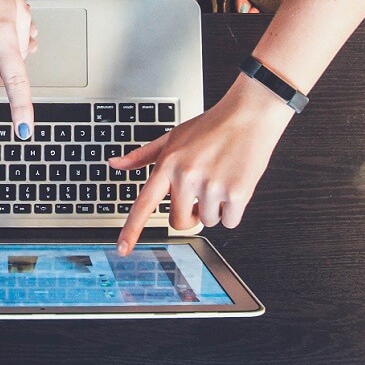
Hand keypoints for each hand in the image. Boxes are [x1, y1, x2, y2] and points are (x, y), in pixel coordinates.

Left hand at [110, 74, 295, 254]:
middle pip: (179, 222)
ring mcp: (211, 186)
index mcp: (168, 165)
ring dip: (214, 209)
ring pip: (207, 221)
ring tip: (220, 180)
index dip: (131, 229)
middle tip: (199, 195)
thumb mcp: (172, 137)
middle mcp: (187, 177)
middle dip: (190, 215)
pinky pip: (229, 222)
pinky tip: (234, 185)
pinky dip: (233, 210)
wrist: (249, 115)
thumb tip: (115, 164)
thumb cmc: (211, 126)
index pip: (144, 204)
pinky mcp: (237, 193)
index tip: (123, 249)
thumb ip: (142, 155)